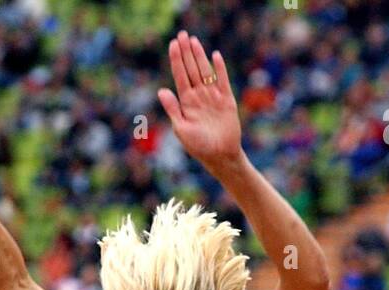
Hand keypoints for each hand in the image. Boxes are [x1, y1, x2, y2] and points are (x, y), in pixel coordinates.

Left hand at [157, 31, 241, 171]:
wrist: (220, 156)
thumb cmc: (198, 146)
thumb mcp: (181, 129)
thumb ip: (172, 109)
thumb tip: (161, 90)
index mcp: (186, 102)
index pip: (180, 76)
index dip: (176, 60)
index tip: (173, 45)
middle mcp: (199, 96)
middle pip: (191, 69)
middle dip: (186, 52)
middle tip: (182, 35)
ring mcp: (213, 97)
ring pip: (204, 71)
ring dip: (199, 56)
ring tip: (193, 40)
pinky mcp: (226, 100)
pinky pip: (222, 80)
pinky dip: (219, 69)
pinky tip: (215, 55)